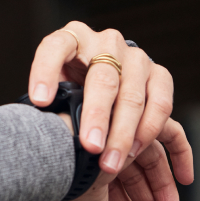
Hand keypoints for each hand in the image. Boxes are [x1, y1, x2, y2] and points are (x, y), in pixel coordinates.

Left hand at [27, 22, 187, 175]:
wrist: (103, 81)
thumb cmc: (72, 88)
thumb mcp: (56, 89)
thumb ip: (53, 102)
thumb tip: (42, 131)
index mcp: (71, 38)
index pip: (55, 47)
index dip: (46, 72)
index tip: (40, 101)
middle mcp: (105, 43)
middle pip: (101, 78)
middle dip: (96, 116)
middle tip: (89, 147)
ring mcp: (135, 57)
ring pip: (132, 94)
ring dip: (123, 132)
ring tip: (111, 162)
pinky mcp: (158, 74)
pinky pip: (160, 101)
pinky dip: (149, 128)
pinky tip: (135, 150)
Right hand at [52, 116, 193, 200]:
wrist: (70, 155)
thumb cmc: (72, 185)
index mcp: (90, 167)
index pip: (115, 192)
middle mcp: (106, 148)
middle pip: (136, 179)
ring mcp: (123, 132)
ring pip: (153, 162)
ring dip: (165, 194)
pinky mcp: (142, 117)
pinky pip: (169, 132)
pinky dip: (181, 154)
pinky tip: (186, 179)